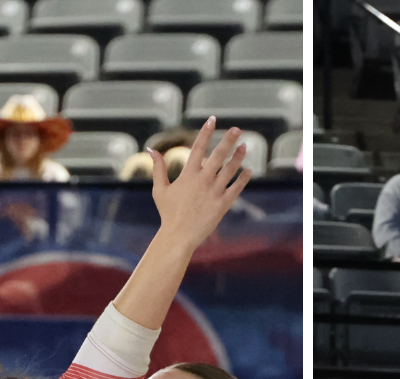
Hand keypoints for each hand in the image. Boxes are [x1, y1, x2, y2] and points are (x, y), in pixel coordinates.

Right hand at [149, 117, 254, 251]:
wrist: (178, 236)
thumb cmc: (168, 213)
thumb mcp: (159, 190)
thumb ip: (158, 168)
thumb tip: (151, 150)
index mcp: (187, 175)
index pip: (197, 148)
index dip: (205, 133)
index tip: (212, 120)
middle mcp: (202, 181)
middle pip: (218, 155)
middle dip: (229, 140)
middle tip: (237, 129)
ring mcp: (214, 192)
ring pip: (230, 170)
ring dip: (238, 157)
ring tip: (244, 146)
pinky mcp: (222, 205)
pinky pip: (236, 188)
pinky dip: (243, 179)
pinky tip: (248, 170)